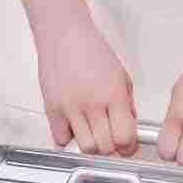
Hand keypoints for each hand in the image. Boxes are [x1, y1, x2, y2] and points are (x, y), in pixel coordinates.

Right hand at [35, 14, 138, 157]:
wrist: (64, 34)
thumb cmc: (92, 49)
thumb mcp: (121, 74)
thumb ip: (127, 103)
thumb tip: (130, 127)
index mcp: (113, 94)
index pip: (125, 137)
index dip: (129, 146)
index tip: (128, 146)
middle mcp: (92, 103)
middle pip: (106, 147)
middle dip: (112, 148)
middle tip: (112, 141)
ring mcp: (70, 108)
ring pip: (85, 148)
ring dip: (92, 146)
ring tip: (94, 135)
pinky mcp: (52, 109)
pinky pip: (61, 139)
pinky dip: (69, 138)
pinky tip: (75, 127)